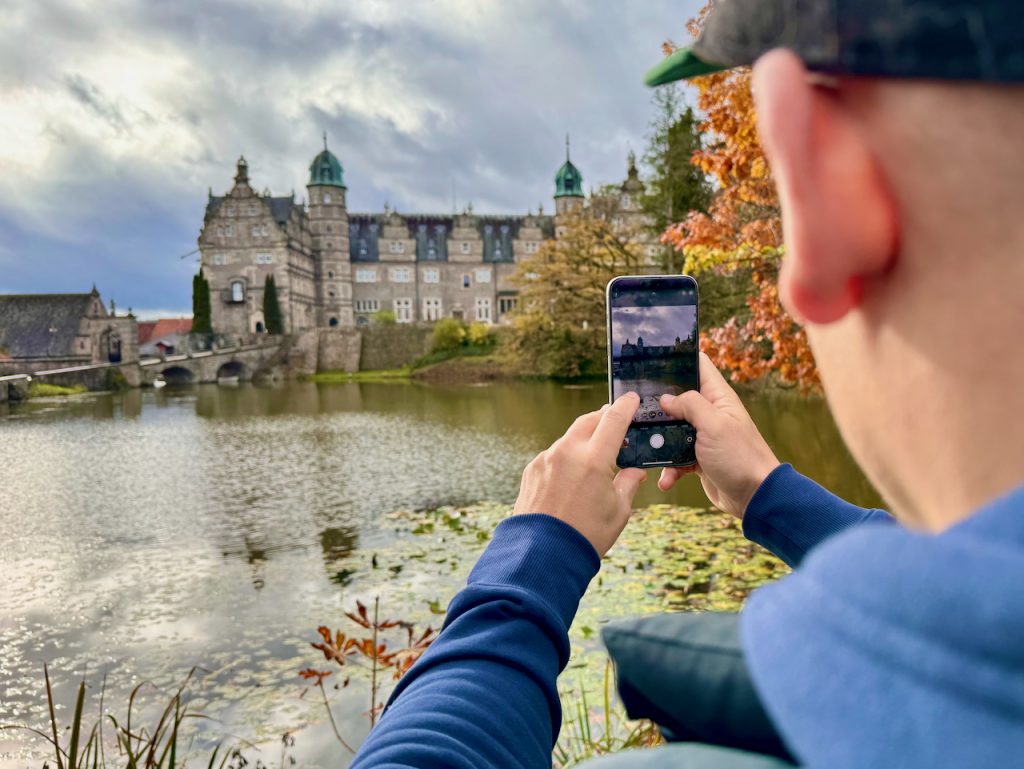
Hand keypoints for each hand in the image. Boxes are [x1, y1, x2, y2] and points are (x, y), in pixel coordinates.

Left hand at [513, 393, 646, 556]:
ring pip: (570, 437)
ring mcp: (546, 459)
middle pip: (589, 420)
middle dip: (604, 418)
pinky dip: (567, 456)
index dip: (625, 407)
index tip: (632, 399)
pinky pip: (554, 454)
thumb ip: (628, 483)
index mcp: (593, 459)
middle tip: (616, 422)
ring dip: (585, 438)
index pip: (613, 420)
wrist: (542, 555)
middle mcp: (567, 452)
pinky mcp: (532, 470)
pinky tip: (574, 474)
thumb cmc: (586, 536)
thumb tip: (635, 471)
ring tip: (596, 453)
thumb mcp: (618, 511)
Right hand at [657, 353, 779, 518]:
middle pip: (678, 398)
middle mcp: (709, 413)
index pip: (699, 365)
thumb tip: (665, 398)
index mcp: (718, 397)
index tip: (652, 357)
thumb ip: (689, 405)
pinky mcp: (698, 458)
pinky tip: (666, 479)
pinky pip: (676, 457)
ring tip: (648, 448)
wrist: (755, 497)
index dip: (679, 358)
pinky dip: (669, 467)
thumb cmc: (740, 456)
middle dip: (658, 403)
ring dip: (660, 440)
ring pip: (672, 429)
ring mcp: (703, 436)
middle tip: (634, 405)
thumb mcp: (714, 424)